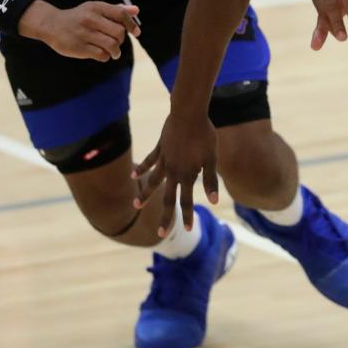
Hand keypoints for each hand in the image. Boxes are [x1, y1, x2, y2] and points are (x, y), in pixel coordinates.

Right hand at [23, 0, 140, 60]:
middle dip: (122, 39)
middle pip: (119, 32)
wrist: (51, 25)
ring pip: (112, 45)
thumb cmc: (79, 17)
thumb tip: (136, 10)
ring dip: (116, 51)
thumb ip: (116, 10)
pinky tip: (103, 54)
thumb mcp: (95, 9)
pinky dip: (106, 57)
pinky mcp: (78, 47)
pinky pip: (102, 55)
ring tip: (114, 52)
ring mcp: (84, 33)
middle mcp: (90, 19)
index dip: (131, 24)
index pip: (121, 14)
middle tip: (117, 42)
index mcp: (96, 7)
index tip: (136, 32)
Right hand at [132, 113, 219, 236]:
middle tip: (161, 233)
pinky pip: (149, 161)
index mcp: (188, 175)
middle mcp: (173, 171)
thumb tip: (214, 201)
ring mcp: (164, 160)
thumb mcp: (212, 158)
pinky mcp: (160, 148)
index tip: (188, 229)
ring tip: (136, 206)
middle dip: (166, 216)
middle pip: (168, 198)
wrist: (189, 113)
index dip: (188, 215)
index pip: (187, 200)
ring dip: (145, 195)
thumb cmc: (205, 135)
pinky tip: (134, 175)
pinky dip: (142, 169)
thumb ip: (210, 180)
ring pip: (153, 181)